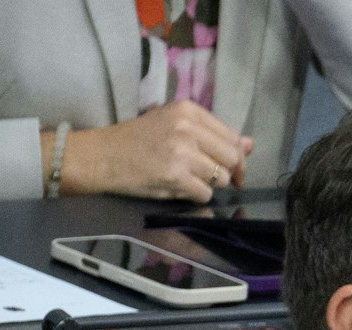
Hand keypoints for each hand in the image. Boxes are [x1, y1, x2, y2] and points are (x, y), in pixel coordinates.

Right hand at [55, 101, 253, 201]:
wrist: (101, 156)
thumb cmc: (137, 141)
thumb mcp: (174, 126)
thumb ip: (212, 135)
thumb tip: (250, 145)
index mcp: (188, 110)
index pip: (233, 136)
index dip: (238, 157)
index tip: (233, 168)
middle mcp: (187, 127)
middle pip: (232, 158)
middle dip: (228, 173)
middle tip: (214, 179)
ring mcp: (182, 152)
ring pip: (220, 178)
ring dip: (209, 185)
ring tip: (188, 179)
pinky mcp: (175, 175)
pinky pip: (205, 193)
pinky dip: (197, 196)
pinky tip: (180, 189)